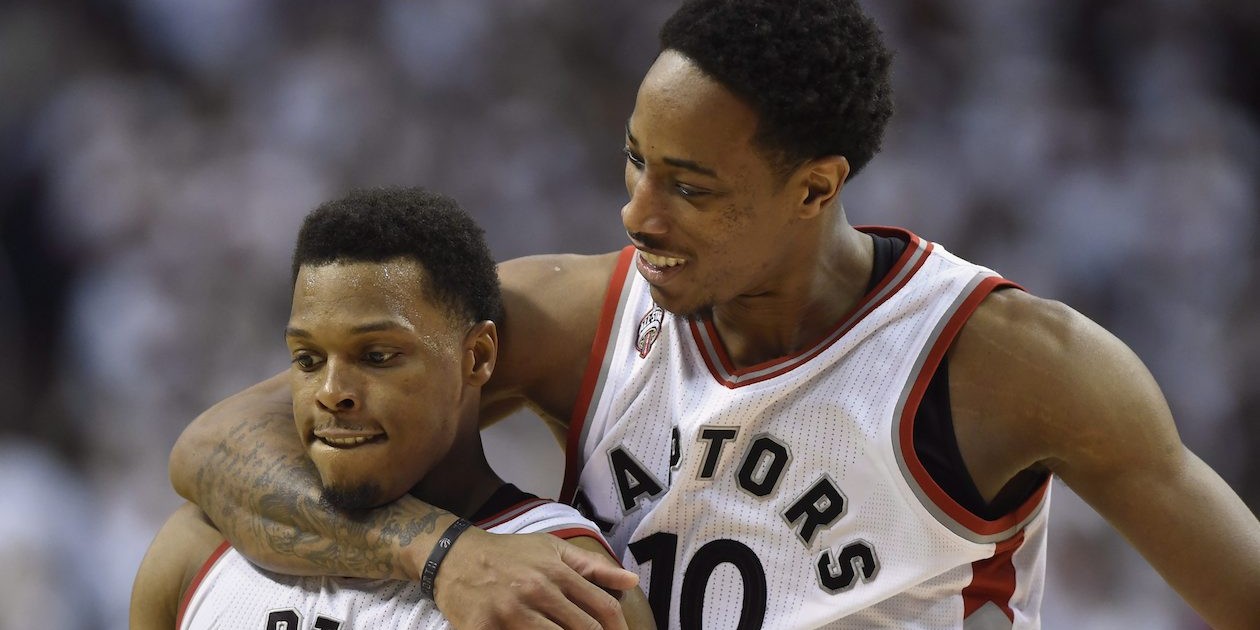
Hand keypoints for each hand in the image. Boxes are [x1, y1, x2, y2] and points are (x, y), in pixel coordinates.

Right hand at [431, 528, 639, 628]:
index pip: (602, 607)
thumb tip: (632, 581)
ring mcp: (510, 612)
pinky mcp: (485, 629)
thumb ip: (593, 566)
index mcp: (556, 572)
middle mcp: (537, 591)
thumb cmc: (510, 554)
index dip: (619, 629)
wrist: (456, 557)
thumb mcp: (552, 548)